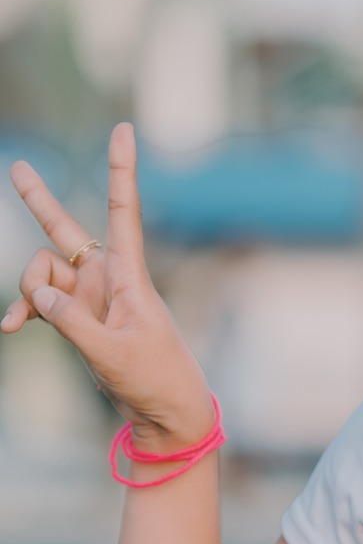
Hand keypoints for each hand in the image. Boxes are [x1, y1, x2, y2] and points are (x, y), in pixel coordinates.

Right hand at [2, 123, 214, 449]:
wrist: (166, 413)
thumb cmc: (153, 379)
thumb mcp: (110, 353)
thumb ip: (71, 321)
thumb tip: (39, 295)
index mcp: (130, 275)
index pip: (121, 211)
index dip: (120, 170)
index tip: (124, 130)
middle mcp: (107, 277)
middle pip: (64, 230)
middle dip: (37, 201)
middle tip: (16, 165)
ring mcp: (90, 296)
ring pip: (41, 273)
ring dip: (28, 293)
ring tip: (27, 321)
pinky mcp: (79, 316)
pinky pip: (40, 301)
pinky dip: (25, 310)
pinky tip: (10, 327)